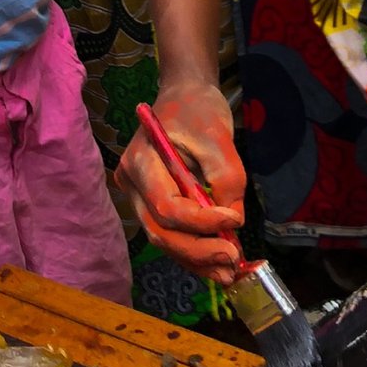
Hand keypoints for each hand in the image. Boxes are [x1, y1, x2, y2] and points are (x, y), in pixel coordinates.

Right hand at [116, 80, 244, 280]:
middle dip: (198, 251)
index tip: (235, 220)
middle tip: (232, 260)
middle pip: (160, 230)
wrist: (184, 94)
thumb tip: (232, 224)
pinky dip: (193, 250)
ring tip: (228, 272)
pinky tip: (216, 262)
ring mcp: (138, 195)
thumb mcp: (219, 137)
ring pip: (163, 239)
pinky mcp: (151, 203)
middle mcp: (131, 182)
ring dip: (197, 259)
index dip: (201, 222)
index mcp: (141, 160)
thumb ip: (226, 180)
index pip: (167, 205)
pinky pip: (170, 232)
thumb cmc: (198, 109)